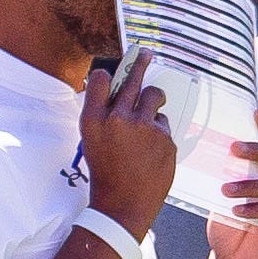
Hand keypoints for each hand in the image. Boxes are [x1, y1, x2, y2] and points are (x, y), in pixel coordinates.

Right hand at [79, 53, 175, 238]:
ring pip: (155, 95)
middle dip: (140, 61)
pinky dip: (159, 132)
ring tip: (151, 108)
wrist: (123, 206)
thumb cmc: (106, 174)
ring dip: (154, 98)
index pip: (100, 79)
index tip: (114, 70)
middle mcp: (117, 118)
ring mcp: (144, 128)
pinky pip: (164, 123)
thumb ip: (102, 115)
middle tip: (145, 52)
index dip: (108, 74)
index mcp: (93, 120)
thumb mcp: (93, 141)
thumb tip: (117, 90)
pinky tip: (151, 149)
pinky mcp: (164, 139)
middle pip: (132, 78)